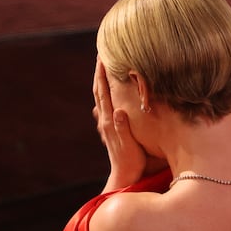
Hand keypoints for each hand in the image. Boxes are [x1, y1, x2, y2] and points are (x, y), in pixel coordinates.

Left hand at [92, 58, 146, 190]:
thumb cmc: (130, 161)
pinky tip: (107, 90)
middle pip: (99, 90)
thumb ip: (123, 127)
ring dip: (101, 80)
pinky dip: (105, 93)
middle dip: (99, 72)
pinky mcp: (110, 127)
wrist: (124, 175)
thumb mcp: (129, 145)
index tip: (103, 56)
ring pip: (101, 96)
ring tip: (103, 67)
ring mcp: (106, 123)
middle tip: (101, 54)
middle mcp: (105, 119)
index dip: (103, 73)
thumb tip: (118, 110)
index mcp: (110, 119)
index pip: (104, 91)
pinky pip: (105, 104)